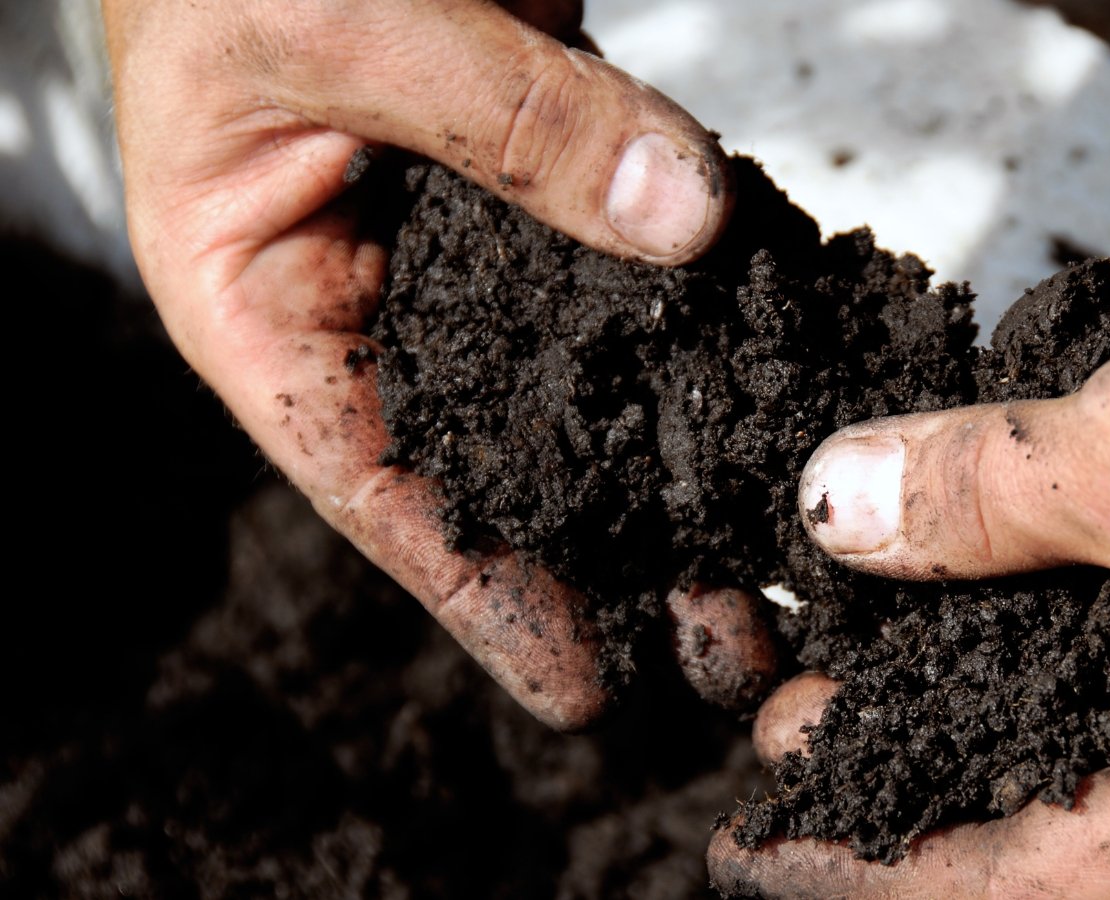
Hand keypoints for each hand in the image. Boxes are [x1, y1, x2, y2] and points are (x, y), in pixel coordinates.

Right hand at [105, 0, 773, 727]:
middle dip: (613, 555)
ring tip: (771, 549)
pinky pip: (635, 261)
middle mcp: (375, 293)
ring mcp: (472, 237)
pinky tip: (773, 386)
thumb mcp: (341, 22)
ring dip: (674, 461)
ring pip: (582, 376)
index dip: (482, 597)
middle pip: (504, 458)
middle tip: (730, 643)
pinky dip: (700, 324)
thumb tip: (683, 219)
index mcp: (269, 302)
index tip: (585, 688)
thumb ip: (507, 121)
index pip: (380, 488)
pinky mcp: (549, 170)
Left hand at [710, 14, 1109, 895]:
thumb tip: (843, 507)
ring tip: (880, 641)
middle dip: (927, 765)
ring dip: (991, 676)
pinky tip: (1008, 559)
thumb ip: (980, 498)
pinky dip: (1067, 606)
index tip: (779, 840)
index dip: (884, 863)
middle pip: (1069, 807)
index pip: (1031, 883)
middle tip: (811, 724)